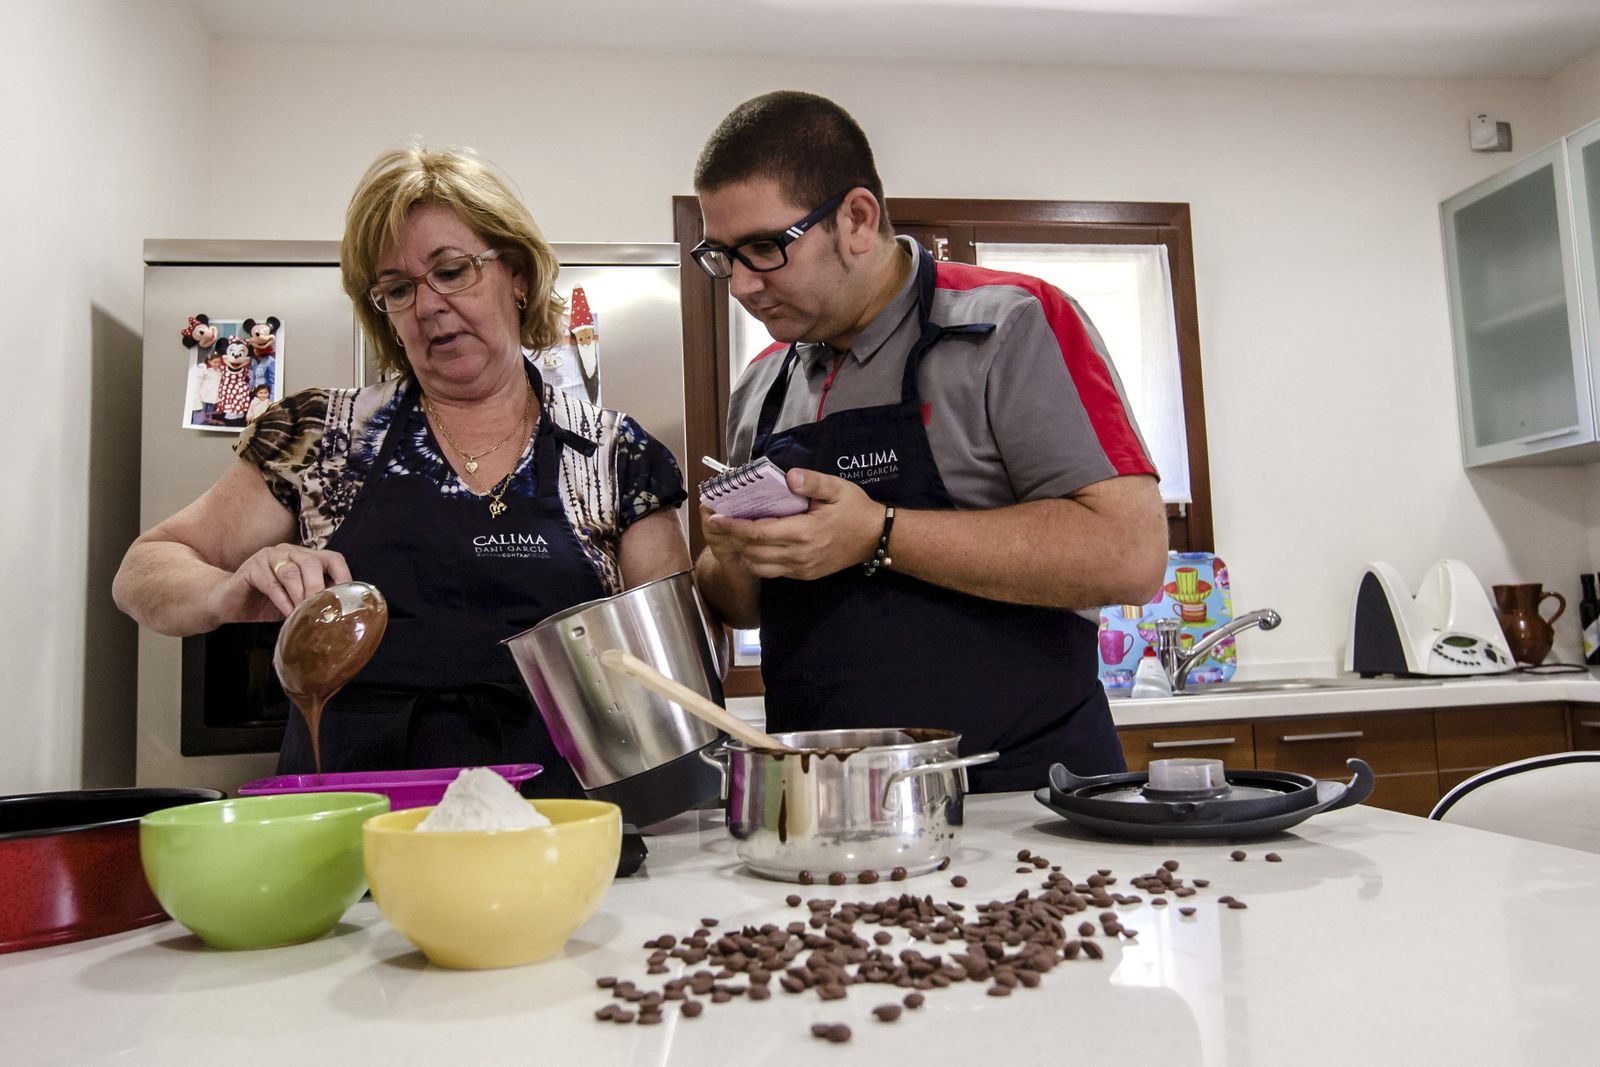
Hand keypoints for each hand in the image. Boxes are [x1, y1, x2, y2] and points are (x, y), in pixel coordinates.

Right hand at [207, 544, 352, 624]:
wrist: (229, 603)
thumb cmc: (267, 602)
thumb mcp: (297, 601)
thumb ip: (316, 600)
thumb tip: (341, 614)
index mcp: (306, 557)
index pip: (333, 559)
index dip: (343, 577)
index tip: (347, 599)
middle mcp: (289, 552)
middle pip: (312, 563)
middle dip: (318, 588)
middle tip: (321, 609)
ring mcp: (269, 557)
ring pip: (291, 572)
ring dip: (299, 596)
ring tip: (302, 614)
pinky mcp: (251, 567)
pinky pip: (271, 583)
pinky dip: (282, 600)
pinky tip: (287, 613)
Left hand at [702, 468, 883, 580]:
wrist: (875, 539)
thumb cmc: (855, 510)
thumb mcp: (838, 488)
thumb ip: (813, 482)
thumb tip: (789, 476)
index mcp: (804, 533)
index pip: (759, 532)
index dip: (733, 526)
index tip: (714, 517)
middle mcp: (799, 555)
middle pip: (752, 551)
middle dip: (731, 538)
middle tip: (716, 522)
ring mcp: (801, 568)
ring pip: (759, 566)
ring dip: (742, 551)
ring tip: (732, 533)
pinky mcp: (804, 575)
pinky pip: (772, 571)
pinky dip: (757, 559)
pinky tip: (753, 544)